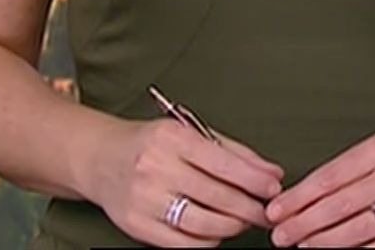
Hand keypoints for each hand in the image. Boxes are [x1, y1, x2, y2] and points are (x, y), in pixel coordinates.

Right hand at [83, 116, 285, 246]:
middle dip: (250, 208)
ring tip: (241, 220)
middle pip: (218, 197)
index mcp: (171, 138)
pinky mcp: (137, 226)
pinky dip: (209, 241)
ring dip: (232, 226)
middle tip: (265, 212)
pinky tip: (216, 231)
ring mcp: (144, 199)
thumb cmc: (151, 145)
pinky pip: (185, 244)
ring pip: (205, 225)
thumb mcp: (190, 135)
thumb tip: (272, 173)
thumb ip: (234, 153)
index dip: (254, 180)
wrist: (100, 158)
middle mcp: (155, 168)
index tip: (274, 189)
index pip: (223, 163)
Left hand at [264, 132, 374, 246]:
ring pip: (357, 229)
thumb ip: (346, 173)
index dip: (298, 197)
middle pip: (339, 204)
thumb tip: (298, 200)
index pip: (329, 176)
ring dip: (322, 242)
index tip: (275, 210)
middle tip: (279, 235)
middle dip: (303, 223)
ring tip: (301, 246)